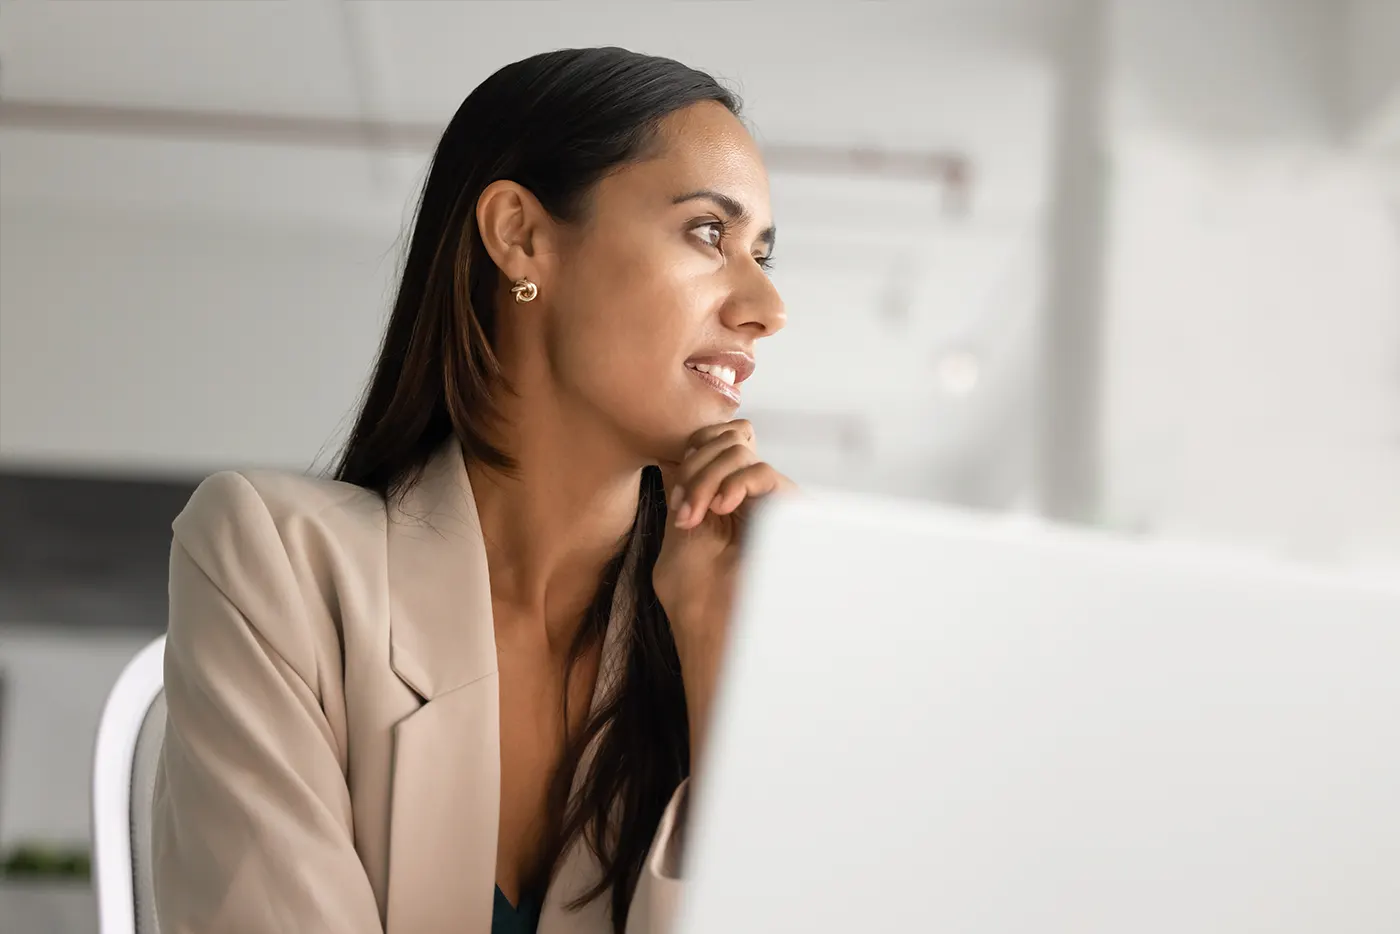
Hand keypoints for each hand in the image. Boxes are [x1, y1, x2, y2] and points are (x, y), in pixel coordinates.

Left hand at [652, 419, 794, 769]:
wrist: (717, 637)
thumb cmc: (696, 599)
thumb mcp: (680, 535)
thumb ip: (685, 493)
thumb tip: (679, 451)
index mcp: (724, 501)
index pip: (713, 443)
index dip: (692, 453)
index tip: (679, 503)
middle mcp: (750, 498)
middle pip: (724, 441)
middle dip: (695, 467)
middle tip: (685, 513)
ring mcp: (770, 504)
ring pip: (740, 451)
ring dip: (706, 477)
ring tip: (695, 517)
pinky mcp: (788, 514)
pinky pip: (763, 472)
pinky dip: (735, 481)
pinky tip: (719, 508)